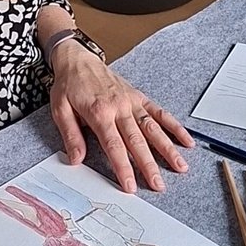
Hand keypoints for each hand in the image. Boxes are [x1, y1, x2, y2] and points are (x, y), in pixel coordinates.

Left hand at [49, 41, 193, 192]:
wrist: (77, 59)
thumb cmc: (69, 85)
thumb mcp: (60, 109)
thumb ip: (71, 135)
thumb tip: (76, 159)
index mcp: (99, 112)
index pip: (114, 145)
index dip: (123, 167)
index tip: (130, 186)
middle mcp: (119, 107)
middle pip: (137, 141)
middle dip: (149, 165)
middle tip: (158, 185)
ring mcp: (131, 102)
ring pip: (153, 128)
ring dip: (168, 148)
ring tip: (180, 167)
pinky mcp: (138, 97)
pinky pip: (159, 112)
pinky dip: (174, 126)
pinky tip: (186, 140)